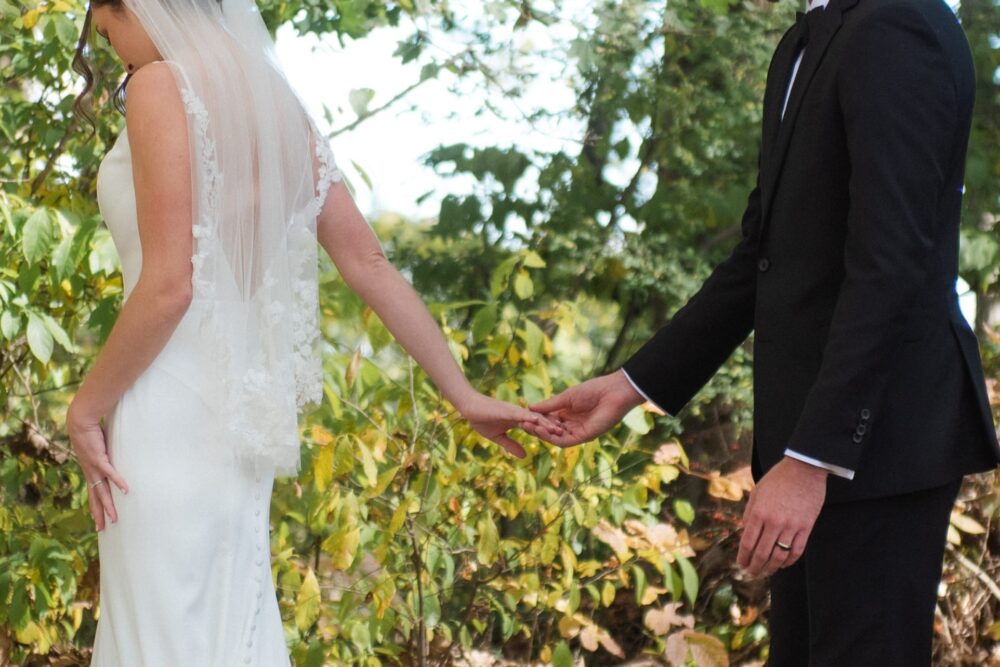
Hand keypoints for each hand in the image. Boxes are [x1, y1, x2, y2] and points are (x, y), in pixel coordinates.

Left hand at [67, 401, 128, 530]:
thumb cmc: (90, 432)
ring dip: (108, 505)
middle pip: (96, 498)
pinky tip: (125, 491)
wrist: (80, 422)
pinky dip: (118, 482)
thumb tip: (113, 454)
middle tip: (103, 529)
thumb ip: (106, 453)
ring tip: (114, 518)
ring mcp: (94, 467)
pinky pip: (111, 473)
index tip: (98, 521)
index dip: (95, 508)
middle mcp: (91, 473)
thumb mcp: (98, 447)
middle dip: (99, 514)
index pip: (93, 494)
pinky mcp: (100, 458)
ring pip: (102, 491)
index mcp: (90, 471)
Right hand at [456, 392, 562, 457]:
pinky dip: (530, 418)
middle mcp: (520, 414)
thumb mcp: (498, 437)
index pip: (536, 427)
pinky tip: (539, 422)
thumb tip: (524, 456)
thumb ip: (511, 445)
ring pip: (534, 417)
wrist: (469, 408)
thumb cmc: (481, 420)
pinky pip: (522, 414)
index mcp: (518, 420)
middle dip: (552, 427)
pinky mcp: (508, 410)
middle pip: (540, 421)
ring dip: (546, 423)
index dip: (547, 432)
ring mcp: (515, 411)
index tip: (559, 438)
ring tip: (559, 429)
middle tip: (567, 434)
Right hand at [519, 369, 644, 446]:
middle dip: (536, 429)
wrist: (613, 391)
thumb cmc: (593, 390)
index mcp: (567, 415)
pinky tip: (542, 431)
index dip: (536, 420)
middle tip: (522, 424)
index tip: (522, 416)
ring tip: (529, 427)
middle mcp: (572, 426)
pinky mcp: (585, 437)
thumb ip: (549, 405)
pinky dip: (553, 438)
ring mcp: (578, 432)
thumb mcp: (566, 397)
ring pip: (556, 438)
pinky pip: (565, 441)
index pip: (548, 421)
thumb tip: (530, 408)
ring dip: (542, 434)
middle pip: (550, 431)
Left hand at [737, 456, 827, 577]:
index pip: (748, 542)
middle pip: (762, 553)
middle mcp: (774, 522)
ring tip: (766, 572)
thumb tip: (745, 532)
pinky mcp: (806, 528)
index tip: (741, 564)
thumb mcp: (757, 492)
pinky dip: (789, 561)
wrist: (804, 470)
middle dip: (755, 567)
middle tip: (752, 573)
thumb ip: (750, 513)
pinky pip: (797, 551)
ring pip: (779, 556)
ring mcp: (791, 526)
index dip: (743, 557)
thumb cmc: (778, 479)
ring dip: (771, 568)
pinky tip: (783, 564)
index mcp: (759, 513)